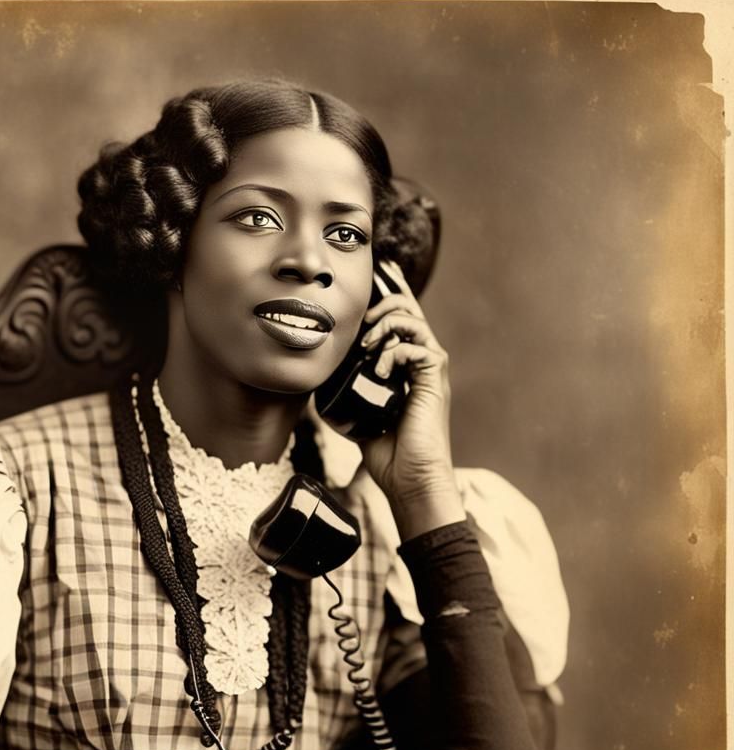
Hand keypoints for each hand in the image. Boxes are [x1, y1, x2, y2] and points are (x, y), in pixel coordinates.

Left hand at [357, 262, 463, 539]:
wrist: (410, 479)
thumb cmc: (386, 452)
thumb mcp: (354, 416)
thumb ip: (342, 396)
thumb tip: (313, 389)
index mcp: (404, 365)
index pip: (400, 318)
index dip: (390, 292)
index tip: (378, 271)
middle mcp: (420, 360)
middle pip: (407, 308)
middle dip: (382, 301)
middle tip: (360, 320)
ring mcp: (430, 367)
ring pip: (412, 319)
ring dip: (384, 324)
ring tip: (366, 346)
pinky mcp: (435, 377)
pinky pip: (416, 346)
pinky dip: (393, 352)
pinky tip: (379, 369)